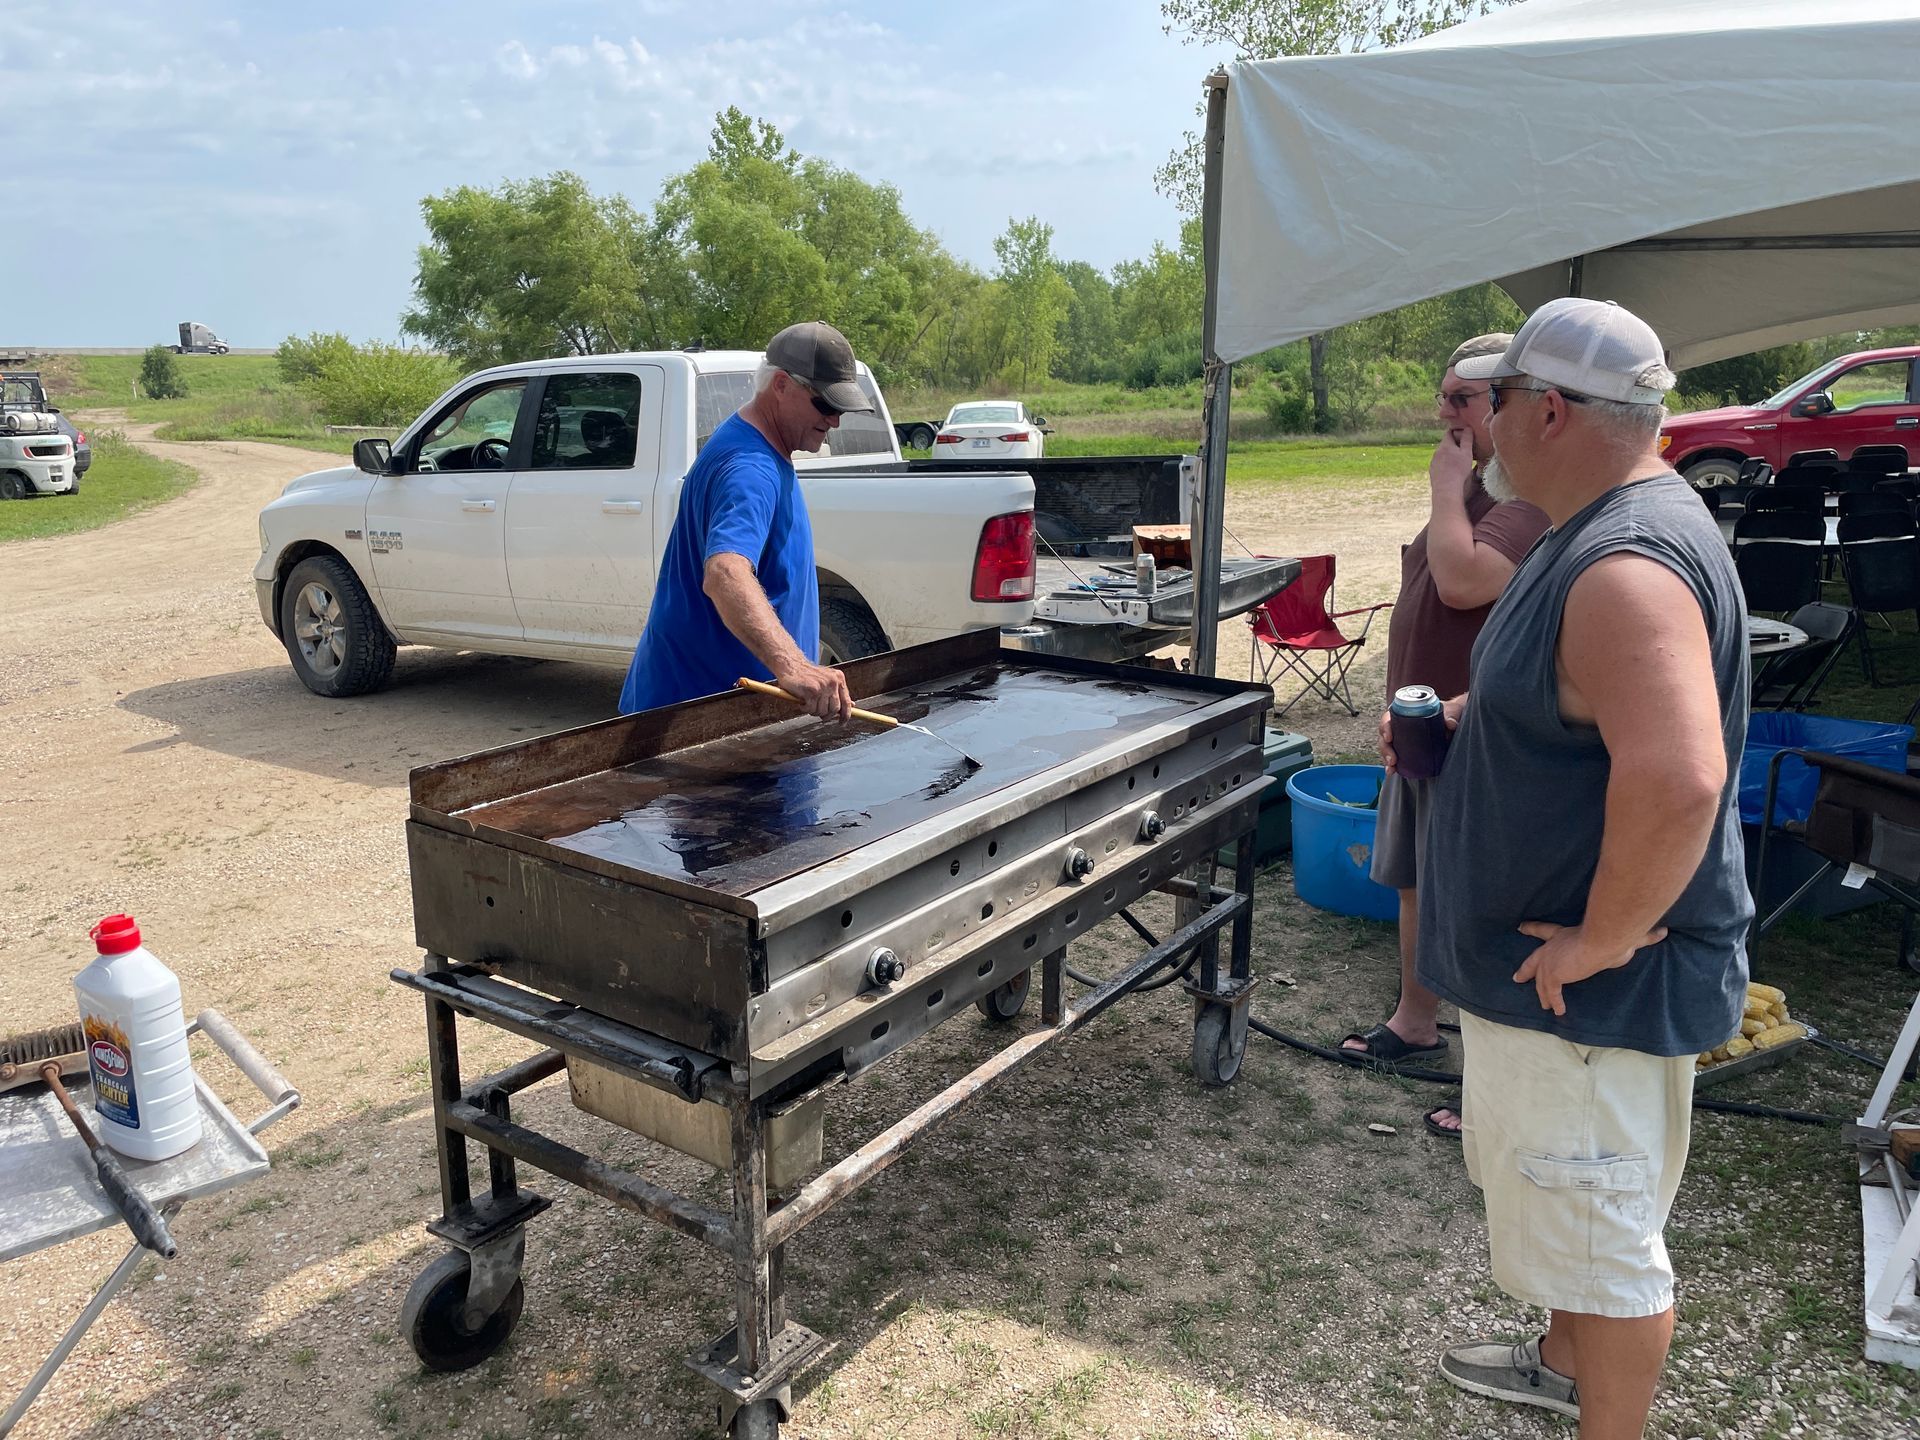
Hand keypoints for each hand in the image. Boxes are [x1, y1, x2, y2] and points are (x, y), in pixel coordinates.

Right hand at [774, 660, 852, 720]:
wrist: (790, 664)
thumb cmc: (807, 675)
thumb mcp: (827, 681)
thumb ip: (838, 693)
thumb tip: (851, 705)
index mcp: (839, 679)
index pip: (846, 702)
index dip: (845, 715)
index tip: (842, 723)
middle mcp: (832, 682)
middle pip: (834, 709)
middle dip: (825, 715)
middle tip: (816, 711)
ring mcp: (822, 686)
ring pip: (822, 711)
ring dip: (813, 711)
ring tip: (807, 703)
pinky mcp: (811, 691)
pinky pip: (810, 709)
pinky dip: (804, 709)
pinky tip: (801, 702)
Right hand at [1379, 693, 1465, 774]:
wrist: (1457, 723)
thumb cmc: (1452, 713)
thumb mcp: (1454, 710)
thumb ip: (1452, 713)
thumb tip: (1450, 724)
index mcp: (1407, 712)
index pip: (1390, 717)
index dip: (1385, 727)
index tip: (1389, 737)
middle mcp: (1402, 725)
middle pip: (1386, 735)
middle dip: (1385, 748)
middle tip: (1392, 759)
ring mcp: (1404, 739)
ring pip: (1388, 747)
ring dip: (1386, 757)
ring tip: (1391, 768)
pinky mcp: (1409, 750)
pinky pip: (1396, 757)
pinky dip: (1392, 765)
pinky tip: (1392, 772)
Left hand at [1430, 428, 1474, 497]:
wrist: (1446, 490)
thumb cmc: (1459, 470)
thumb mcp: (1467, 453)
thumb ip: (1467, 439)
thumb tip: (1467, 428)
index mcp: (1445, 445)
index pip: (1449, 432)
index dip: (1457, 432)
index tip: (1465, 436)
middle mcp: (1436, 452)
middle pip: (1446, 443)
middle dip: (1454, 444)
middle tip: (1465, 449)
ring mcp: (1433, 462)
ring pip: (1442, 454)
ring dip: (1450, 454)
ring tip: (1459, 461)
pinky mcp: (1432, 471)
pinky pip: (1439, 463)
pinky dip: (1446, 464)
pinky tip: (1452, 470)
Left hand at [1512, 921, 1668, 1016]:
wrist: (1604, 938)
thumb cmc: (1613, 935)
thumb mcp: (1624, 936)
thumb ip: (1642, 937)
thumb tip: (1664, 932)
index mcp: (1564, 933)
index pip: (1545, 930)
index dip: (1533, 929)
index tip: (1521, 928)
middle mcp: (1553, 946)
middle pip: (1534, 959)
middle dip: (1527, 968)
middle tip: (1518, 976)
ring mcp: (1550, 961)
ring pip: (1541, 980)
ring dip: (1541, 992)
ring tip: (1542, 1002)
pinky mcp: (1553, 975)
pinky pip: (1551, 992)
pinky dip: (1554, 1001)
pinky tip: (1556, 1010)